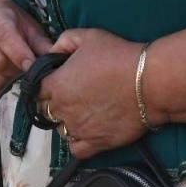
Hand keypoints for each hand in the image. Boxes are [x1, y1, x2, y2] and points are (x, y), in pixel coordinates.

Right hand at [0, 0, 53, 96]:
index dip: (19, 55)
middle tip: (23, 70)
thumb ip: (42, 45)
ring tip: (11, 73)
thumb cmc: (16, 24)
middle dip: (14, 71)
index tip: (31, 67)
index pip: (4, 39)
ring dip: (4, 81)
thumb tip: (55, 62)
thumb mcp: (31, 28)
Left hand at [39, 28, 147, 157]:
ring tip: (81, 112)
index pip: (36, 90)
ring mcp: (79, 128)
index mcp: (56, 84)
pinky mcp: (97, 143)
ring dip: (65, 122)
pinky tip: (86, 131)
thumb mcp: (86, 36)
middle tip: (69, 95)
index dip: (44, 85)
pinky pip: (76, 150)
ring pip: (60, 130)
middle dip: (53, 103)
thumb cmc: (117, 56)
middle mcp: (63, 109)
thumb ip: (63, 41)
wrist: (149, 82)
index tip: (55, 82)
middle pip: (46, 110)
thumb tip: (52, 51)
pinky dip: (77, 142)